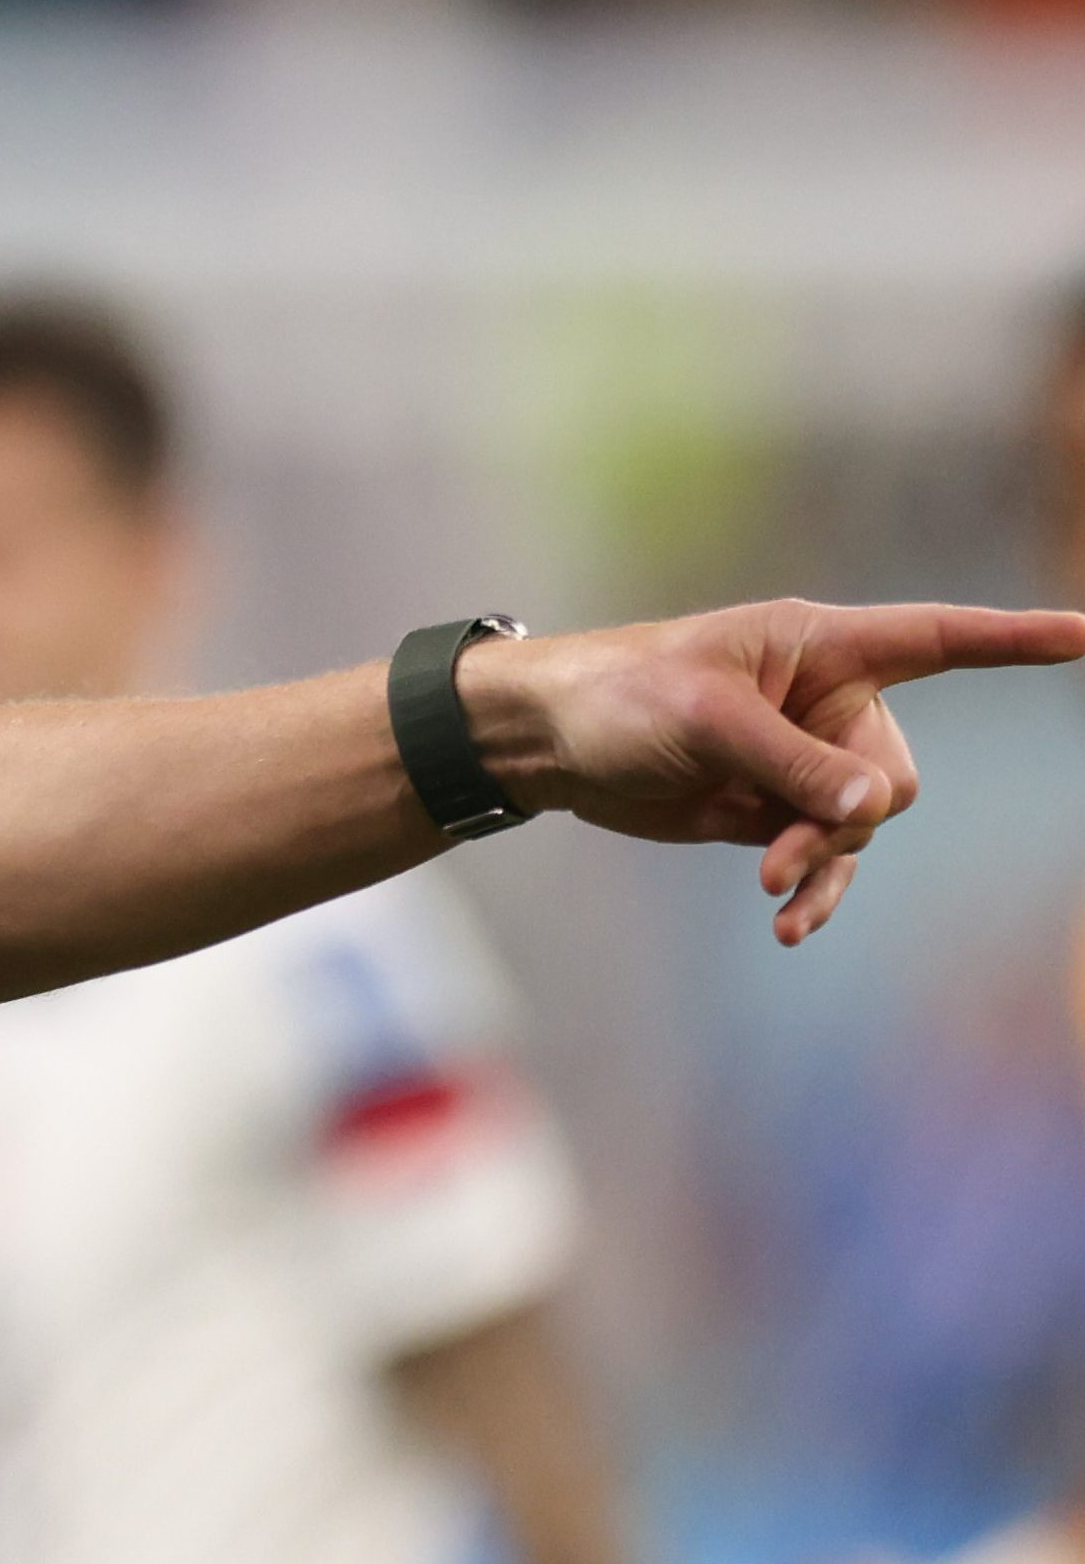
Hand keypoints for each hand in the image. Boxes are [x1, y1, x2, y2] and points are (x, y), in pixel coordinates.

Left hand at [461, 600, 1084, 941]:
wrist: (548, 743)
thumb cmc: (617, 696)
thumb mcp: (705, 722)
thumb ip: (794, 764)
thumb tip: (877, 809)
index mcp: (822, 647)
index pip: (940, 637)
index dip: (1016, 639)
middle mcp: (828, 701)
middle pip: (892, 774)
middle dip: (849, 819)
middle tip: (783, 851)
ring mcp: (803, 761)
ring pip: (863, 826)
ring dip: (824, 861)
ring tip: (771, 892)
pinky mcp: (773, 811)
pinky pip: (825, 857)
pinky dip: (815, 890)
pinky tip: (790, 926)